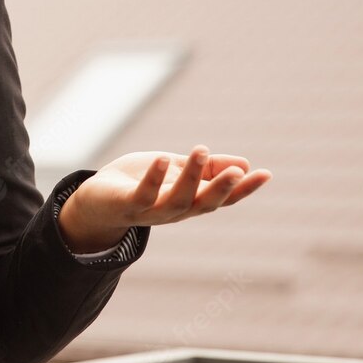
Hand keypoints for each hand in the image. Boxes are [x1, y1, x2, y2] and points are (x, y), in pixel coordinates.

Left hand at [57, 146, 271, 251]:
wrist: (96, 202)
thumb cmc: (139, 183)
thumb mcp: (176, 170)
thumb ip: (206, 169)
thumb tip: (244, 164)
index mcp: (190, 201)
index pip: (222, 198)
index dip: (244, 189)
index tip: (265, 174)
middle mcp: (175, 211)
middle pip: (203, 204)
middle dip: (221, 189)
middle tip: (238, 172)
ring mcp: (151, 211)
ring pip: (177, 200)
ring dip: (191, 177)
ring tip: (201, 150)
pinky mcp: (128, 205)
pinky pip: (143, 195)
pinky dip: (153, 178)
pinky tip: (162, 159)